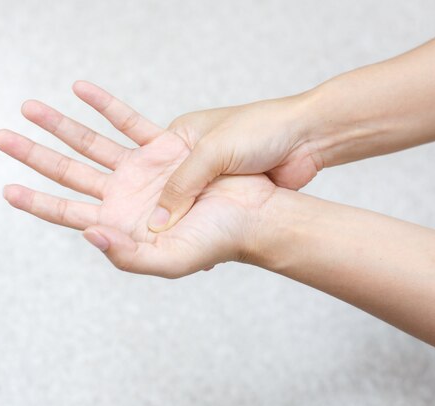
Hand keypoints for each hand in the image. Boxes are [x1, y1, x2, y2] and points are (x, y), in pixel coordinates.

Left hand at [0, 81, 276, 277]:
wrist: (254, 215)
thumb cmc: (216, 243)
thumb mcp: (170, 262)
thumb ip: (126, 256)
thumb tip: (87, 232)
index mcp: (121, 223)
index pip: (67, 212)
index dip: (37, 202)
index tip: (8, 190)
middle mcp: (124, 195)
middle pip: (68, 171)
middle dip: (35, 155)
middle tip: (2, 138)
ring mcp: (141, 168)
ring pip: (90, 142)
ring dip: (59, 124)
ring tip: (30, 108)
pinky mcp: (162, 147)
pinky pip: (127, 120)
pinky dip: (104, 105)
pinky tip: (81, 90)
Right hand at [148, 93, 322, 231]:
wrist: (306, 137)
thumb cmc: (260, 129)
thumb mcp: (212, 153)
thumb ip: (182, 185)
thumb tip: (157, 222)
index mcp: (179, 137)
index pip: (144, 166)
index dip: (137, 192)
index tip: (128, 217)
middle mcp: (190, 158)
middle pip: (162, 191)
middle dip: (153, 212)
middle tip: (140, 237)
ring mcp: (211, 177)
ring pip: (184, 207)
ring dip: (178, 225)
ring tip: (163, 247)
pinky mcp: (229, 193)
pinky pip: (207, 216)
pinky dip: (200, 228)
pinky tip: (194, 245)